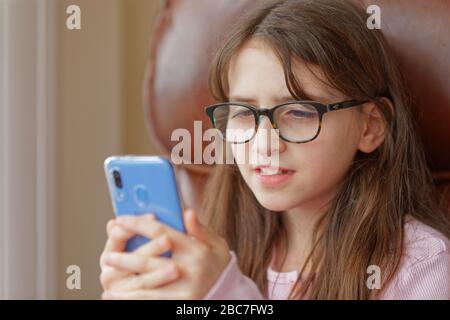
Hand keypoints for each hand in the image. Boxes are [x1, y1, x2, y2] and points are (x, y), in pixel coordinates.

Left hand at [101, 209, 230, 298]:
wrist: (230, 294)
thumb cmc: (219, 265)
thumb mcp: (217, 244)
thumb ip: (201, 229)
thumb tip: (187, 212)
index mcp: (194, 249)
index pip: (161, 232)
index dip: (138, 224)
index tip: (121, 219)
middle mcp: (187, 269)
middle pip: (149, 262)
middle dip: (125, 259)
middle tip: (107, 257)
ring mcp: (184, 290)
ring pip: (147, 287)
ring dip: (124, 283)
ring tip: (106, 280)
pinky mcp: (180, 304)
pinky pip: (152, 302)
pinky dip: (134, 300)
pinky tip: (119, 298)